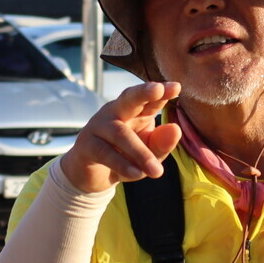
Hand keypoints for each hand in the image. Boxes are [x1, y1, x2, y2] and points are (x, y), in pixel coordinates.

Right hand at [60, 81, 182, 192]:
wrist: (92, 175)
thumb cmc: (124, 157)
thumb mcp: (149, 153)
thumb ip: (162, 143)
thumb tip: (176, 129)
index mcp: (135, 110)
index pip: (150, 99)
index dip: (162, 93)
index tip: (176, 87)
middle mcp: (115, 112)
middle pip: (129, 98)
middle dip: (143, 93)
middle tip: (158, 89)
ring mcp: (98, 126)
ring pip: (120, 133)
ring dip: (140, 153)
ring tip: (157, 171)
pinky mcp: (86, 145)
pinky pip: (105, 152)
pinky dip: (122, 164)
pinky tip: (137, 174)